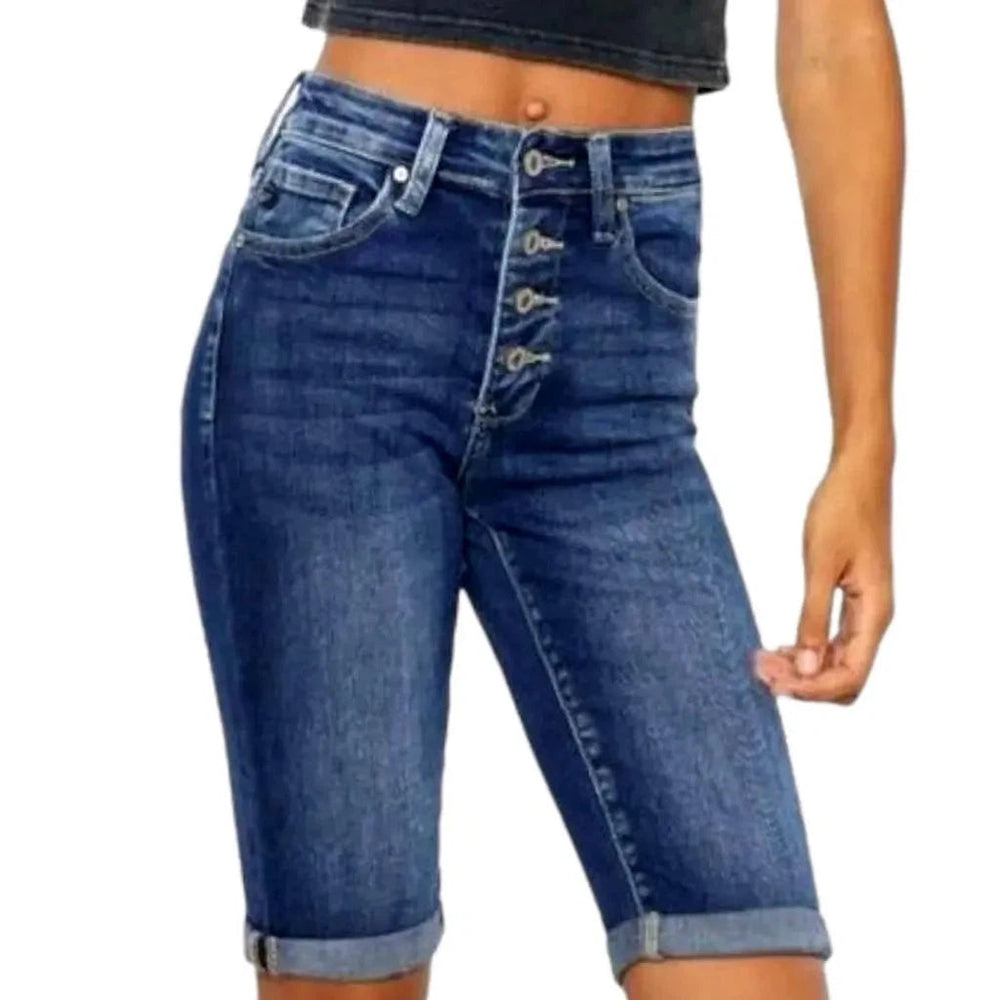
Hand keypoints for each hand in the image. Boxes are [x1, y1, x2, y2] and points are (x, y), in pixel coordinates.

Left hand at [754, 445, 894, 703]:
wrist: (858, 475)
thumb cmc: (841, 511)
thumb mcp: (820, 564)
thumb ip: (812, 617)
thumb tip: (806, 668)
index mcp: (874, 613)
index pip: (850, 676)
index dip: (813, 690)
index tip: (774, 683)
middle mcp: (874, 618)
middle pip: (845, 677)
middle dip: (804, 683)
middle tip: (760, 670)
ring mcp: (864, 611)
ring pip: (837, 662)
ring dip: (802, 669)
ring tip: (762, 661)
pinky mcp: (852, 600)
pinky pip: (832, 642)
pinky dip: (806, 651)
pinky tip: (780, 648)